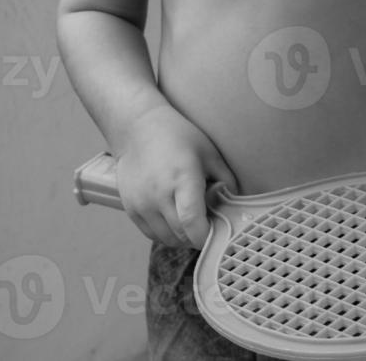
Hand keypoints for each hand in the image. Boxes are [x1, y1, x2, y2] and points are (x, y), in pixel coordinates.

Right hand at [114, 105, 237, 248]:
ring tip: (188, 218)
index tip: (218, 231)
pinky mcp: (130, 207)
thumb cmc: (178, 136)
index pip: (193, 223)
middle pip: (183, 236)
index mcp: (182, 178)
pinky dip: (165, 233)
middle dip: (199, 235)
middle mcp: (158, 194)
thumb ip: (226, 181)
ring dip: (182, 237)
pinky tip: (172, 215)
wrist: (138, 127)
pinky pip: (152, 234)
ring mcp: (141, 202)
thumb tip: (235, 208)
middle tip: (207, 221)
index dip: (208, 236)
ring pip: (168, 240)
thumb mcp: (209, 153)